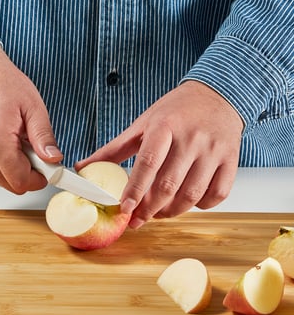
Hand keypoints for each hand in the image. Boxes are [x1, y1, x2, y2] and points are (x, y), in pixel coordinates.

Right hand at [0, 41, 62, 193]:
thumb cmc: (1, 84)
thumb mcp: (33, 108)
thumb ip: (44, 138)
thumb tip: (53, 160)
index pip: (20, 182)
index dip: (38, 179)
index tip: (47, 169)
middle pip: (10, 185)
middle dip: (27, 174)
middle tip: (33, 151)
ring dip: (12, 170)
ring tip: (16, 143)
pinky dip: (0, 165)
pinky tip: (3, 145)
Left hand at [76, 81, 243, 227]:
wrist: (217, 95)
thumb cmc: (175, 111)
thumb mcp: (142, 124)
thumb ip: (113, 149)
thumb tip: (82, 167)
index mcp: (165, 127)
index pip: (148, 163)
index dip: (135, 190)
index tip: (125, 209)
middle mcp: (192, 138)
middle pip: (169, 184)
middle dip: (150, 209)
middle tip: (138, 219)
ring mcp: (214, 151)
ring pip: (192, 194)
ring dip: (172, 212)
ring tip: (158, 213)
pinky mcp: (231, 161)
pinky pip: (218, 194)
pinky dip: (201, 206)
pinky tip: (187, 202)